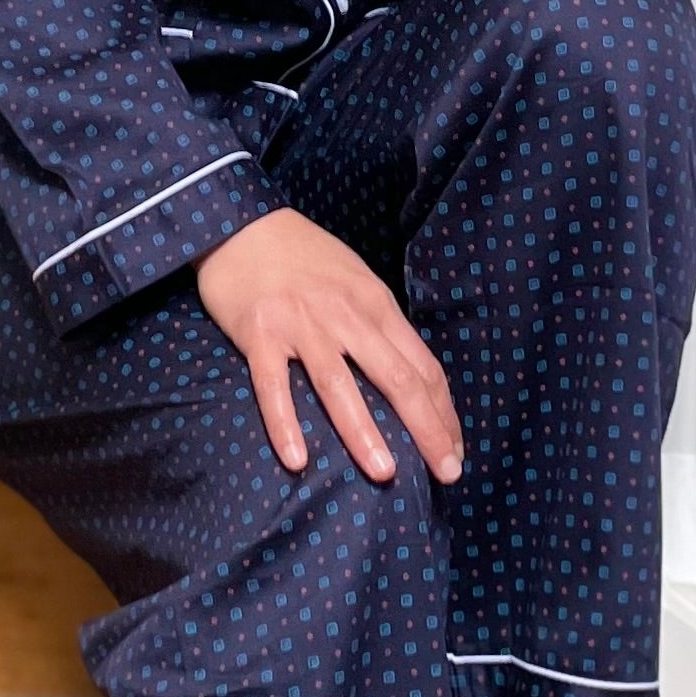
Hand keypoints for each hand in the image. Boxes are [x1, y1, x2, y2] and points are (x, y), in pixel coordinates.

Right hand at [194, 208, 464, 483]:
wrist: (242, 223)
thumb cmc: (303, 257)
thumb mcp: (356, 281)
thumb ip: (379, 326)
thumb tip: (409, 379)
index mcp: (376, 305)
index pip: (423, 367)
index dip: (443, 413)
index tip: (454, 452)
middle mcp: (346, 316)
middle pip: (397, 379)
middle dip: (427, 430)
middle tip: (446, 474)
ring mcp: (302, 326)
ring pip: (340, 386)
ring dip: (364, 432)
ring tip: (385, 473)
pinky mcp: (259, 334)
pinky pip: (274, 387)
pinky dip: (286, 424)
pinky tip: (298, 461)